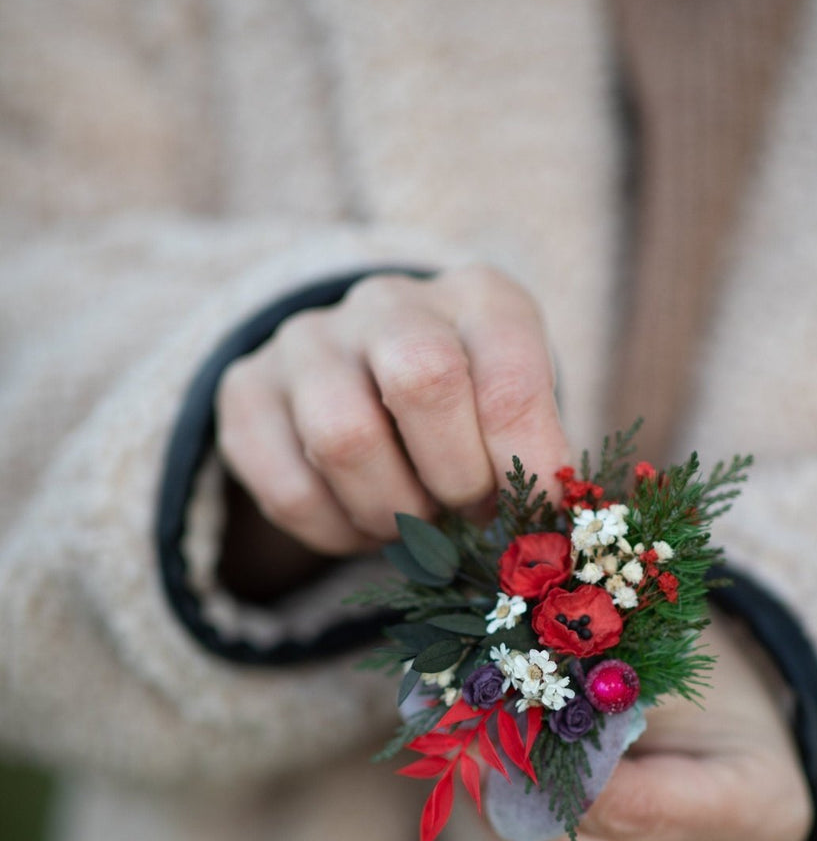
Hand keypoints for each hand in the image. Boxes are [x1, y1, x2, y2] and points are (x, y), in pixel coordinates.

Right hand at [215, 265, 569, 560]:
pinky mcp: (246, 390)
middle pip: (421, 382)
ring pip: (344, 440)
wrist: (369, 373)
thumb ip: (536, 459)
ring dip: (392, 513)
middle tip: (468, 512)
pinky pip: (289, 489)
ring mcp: (307, 341)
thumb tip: (545, 542)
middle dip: (456, 479)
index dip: (526, 464)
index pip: (510, 377)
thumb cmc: (471, 407)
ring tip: (414, 520)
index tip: (537, 515)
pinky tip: (362, 524)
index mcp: (478, 297)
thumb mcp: (518, 412)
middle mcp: (388, 302)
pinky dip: (336, 534)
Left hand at [496, 615, 812, 840]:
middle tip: (467, 763)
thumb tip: (507, 704)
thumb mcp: (675, 664)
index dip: (562, 779)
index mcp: (764, 808)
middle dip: (524, 817)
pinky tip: (497, 809)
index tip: (499, 737)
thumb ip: (604, 691)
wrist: (751, 730)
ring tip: (472, 781)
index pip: (642, 809)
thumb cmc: (717, 683)